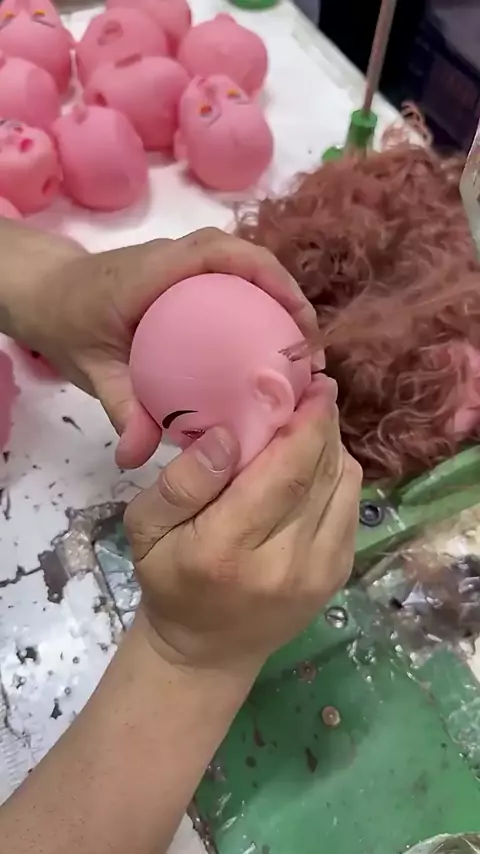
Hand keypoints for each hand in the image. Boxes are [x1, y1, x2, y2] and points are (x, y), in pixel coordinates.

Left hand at [3, 223, 318, 468]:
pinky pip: (232, 283)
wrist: (45, 294)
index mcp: (153, 271)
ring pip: (244, 268)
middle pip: (247, 258)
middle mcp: (174, 258)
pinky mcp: (187, 279)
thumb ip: (120, 407)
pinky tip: (268, 352)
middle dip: (288, 296)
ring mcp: (183, 265)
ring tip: (299, 354)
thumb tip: (139, 458)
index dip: (270, 279)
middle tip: (309, 353)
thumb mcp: (91, 369)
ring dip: (279, 301)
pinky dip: (259, 308)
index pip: (222, 254)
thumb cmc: (66, 322)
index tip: (298, 323)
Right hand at [125, 378, 361, 678]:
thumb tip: (226, 435)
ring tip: (311, 422)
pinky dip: (338, 474)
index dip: (306, 423)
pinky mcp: (337, 576)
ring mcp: (319, 573)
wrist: (207, 649)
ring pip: (344, 486)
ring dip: (333, 445)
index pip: (284, 473)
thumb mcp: (146, 529)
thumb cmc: (170, 580)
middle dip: (324, 422)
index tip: (311, 383)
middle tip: (316, 388)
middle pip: (321, 473)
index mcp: (228, 548)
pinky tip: (315, 463)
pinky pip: (350, 506)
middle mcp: (284, 563)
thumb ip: (181, 483)